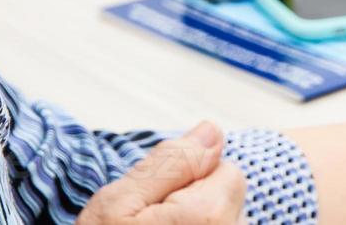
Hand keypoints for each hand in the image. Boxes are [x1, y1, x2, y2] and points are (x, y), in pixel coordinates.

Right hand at [79, 122, 244, 224]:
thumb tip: (212, 130)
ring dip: (200, 222)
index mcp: (208, 213)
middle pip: (228, 196)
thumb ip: (169, 163)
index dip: (190, 178)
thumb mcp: (118, 203)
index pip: (226, 167)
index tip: (159, 202)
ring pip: (225, 219)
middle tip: (154, 223)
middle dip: (198, 200)